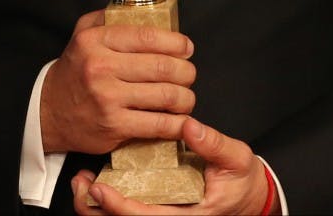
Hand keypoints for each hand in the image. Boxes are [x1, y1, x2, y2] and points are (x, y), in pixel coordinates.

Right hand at [41, 9, 196, 154]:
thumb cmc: (73, 71)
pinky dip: (176, 123)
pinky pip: (156, 124)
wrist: (47, 111)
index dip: (175, 42)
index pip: (146, 36)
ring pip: (164, 95)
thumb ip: (108, 16)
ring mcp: (108, 99)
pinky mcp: (114, 126)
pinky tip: (181, 120)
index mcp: (96, 41)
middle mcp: (102, 67)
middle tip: (189, 73)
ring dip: (185, 97)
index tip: (186, 47)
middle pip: (161, 67)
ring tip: (187, 96)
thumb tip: (140, 7)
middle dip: (186, 71)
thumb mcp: (82, 33)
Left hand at [71, 117, 277, 214]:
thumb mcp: (236, 159)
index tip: (100, 189)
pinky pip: (129, 209)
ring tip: (83, 181)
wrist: (250, 196)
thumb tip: (188, 124)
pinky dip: (109, 198)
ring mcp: (163, 214)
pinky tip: (98, 181)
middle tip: (81, 184)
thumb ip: (213, 144)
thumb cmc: (242, 180)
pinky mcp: (159, 206)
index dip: (119, 206)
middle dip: (97, 209)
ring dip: (97, 204)